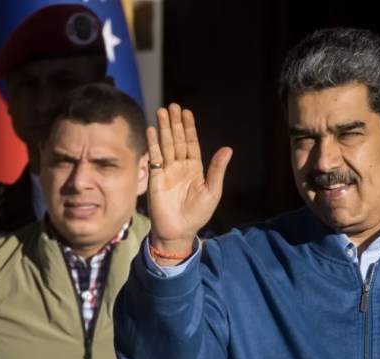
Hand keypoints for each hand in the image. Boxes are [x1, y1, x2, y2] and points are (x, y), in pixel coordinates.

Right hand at [146, 103, 232, 254]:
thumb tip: (228, 149)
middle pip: (177, 140)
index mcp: (195, 168)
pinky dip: (152, 144)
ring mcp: (167, 171)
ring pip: (165, 145)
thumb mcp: (212, 191)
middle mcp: (180, 166)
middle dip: (175, 123)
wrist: (179, 231)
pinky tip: (151, 131)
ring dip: (163, 129)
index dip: (189, 128)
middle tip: (173, 106)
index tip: (186, 112)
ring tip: (161, 112)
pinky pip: (154, 158)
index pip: (192, 143)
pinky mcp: (155, 177)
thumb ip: (217, 169)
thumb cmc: (198, 213)